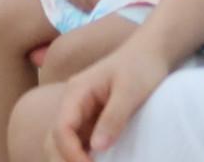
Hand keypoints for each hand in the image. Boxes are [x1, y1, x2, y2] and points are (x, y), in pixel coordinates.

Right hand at [52, 39, 173, 161]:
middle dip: (63, 158)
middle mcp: (72, 102)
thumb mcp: (130, 92)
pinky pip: (78, 139)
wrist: (149, 51)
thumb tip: (97, 147)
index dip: (71, 152)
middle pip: (54, 136)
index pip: (61, 128)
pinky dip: (80, 154)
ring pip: (62, 139)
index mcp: (76, 92)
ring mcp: (80, 110)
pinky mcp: (91, 117)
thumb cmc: (140, 67)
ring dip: (68, 157)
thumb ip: (113, 118)